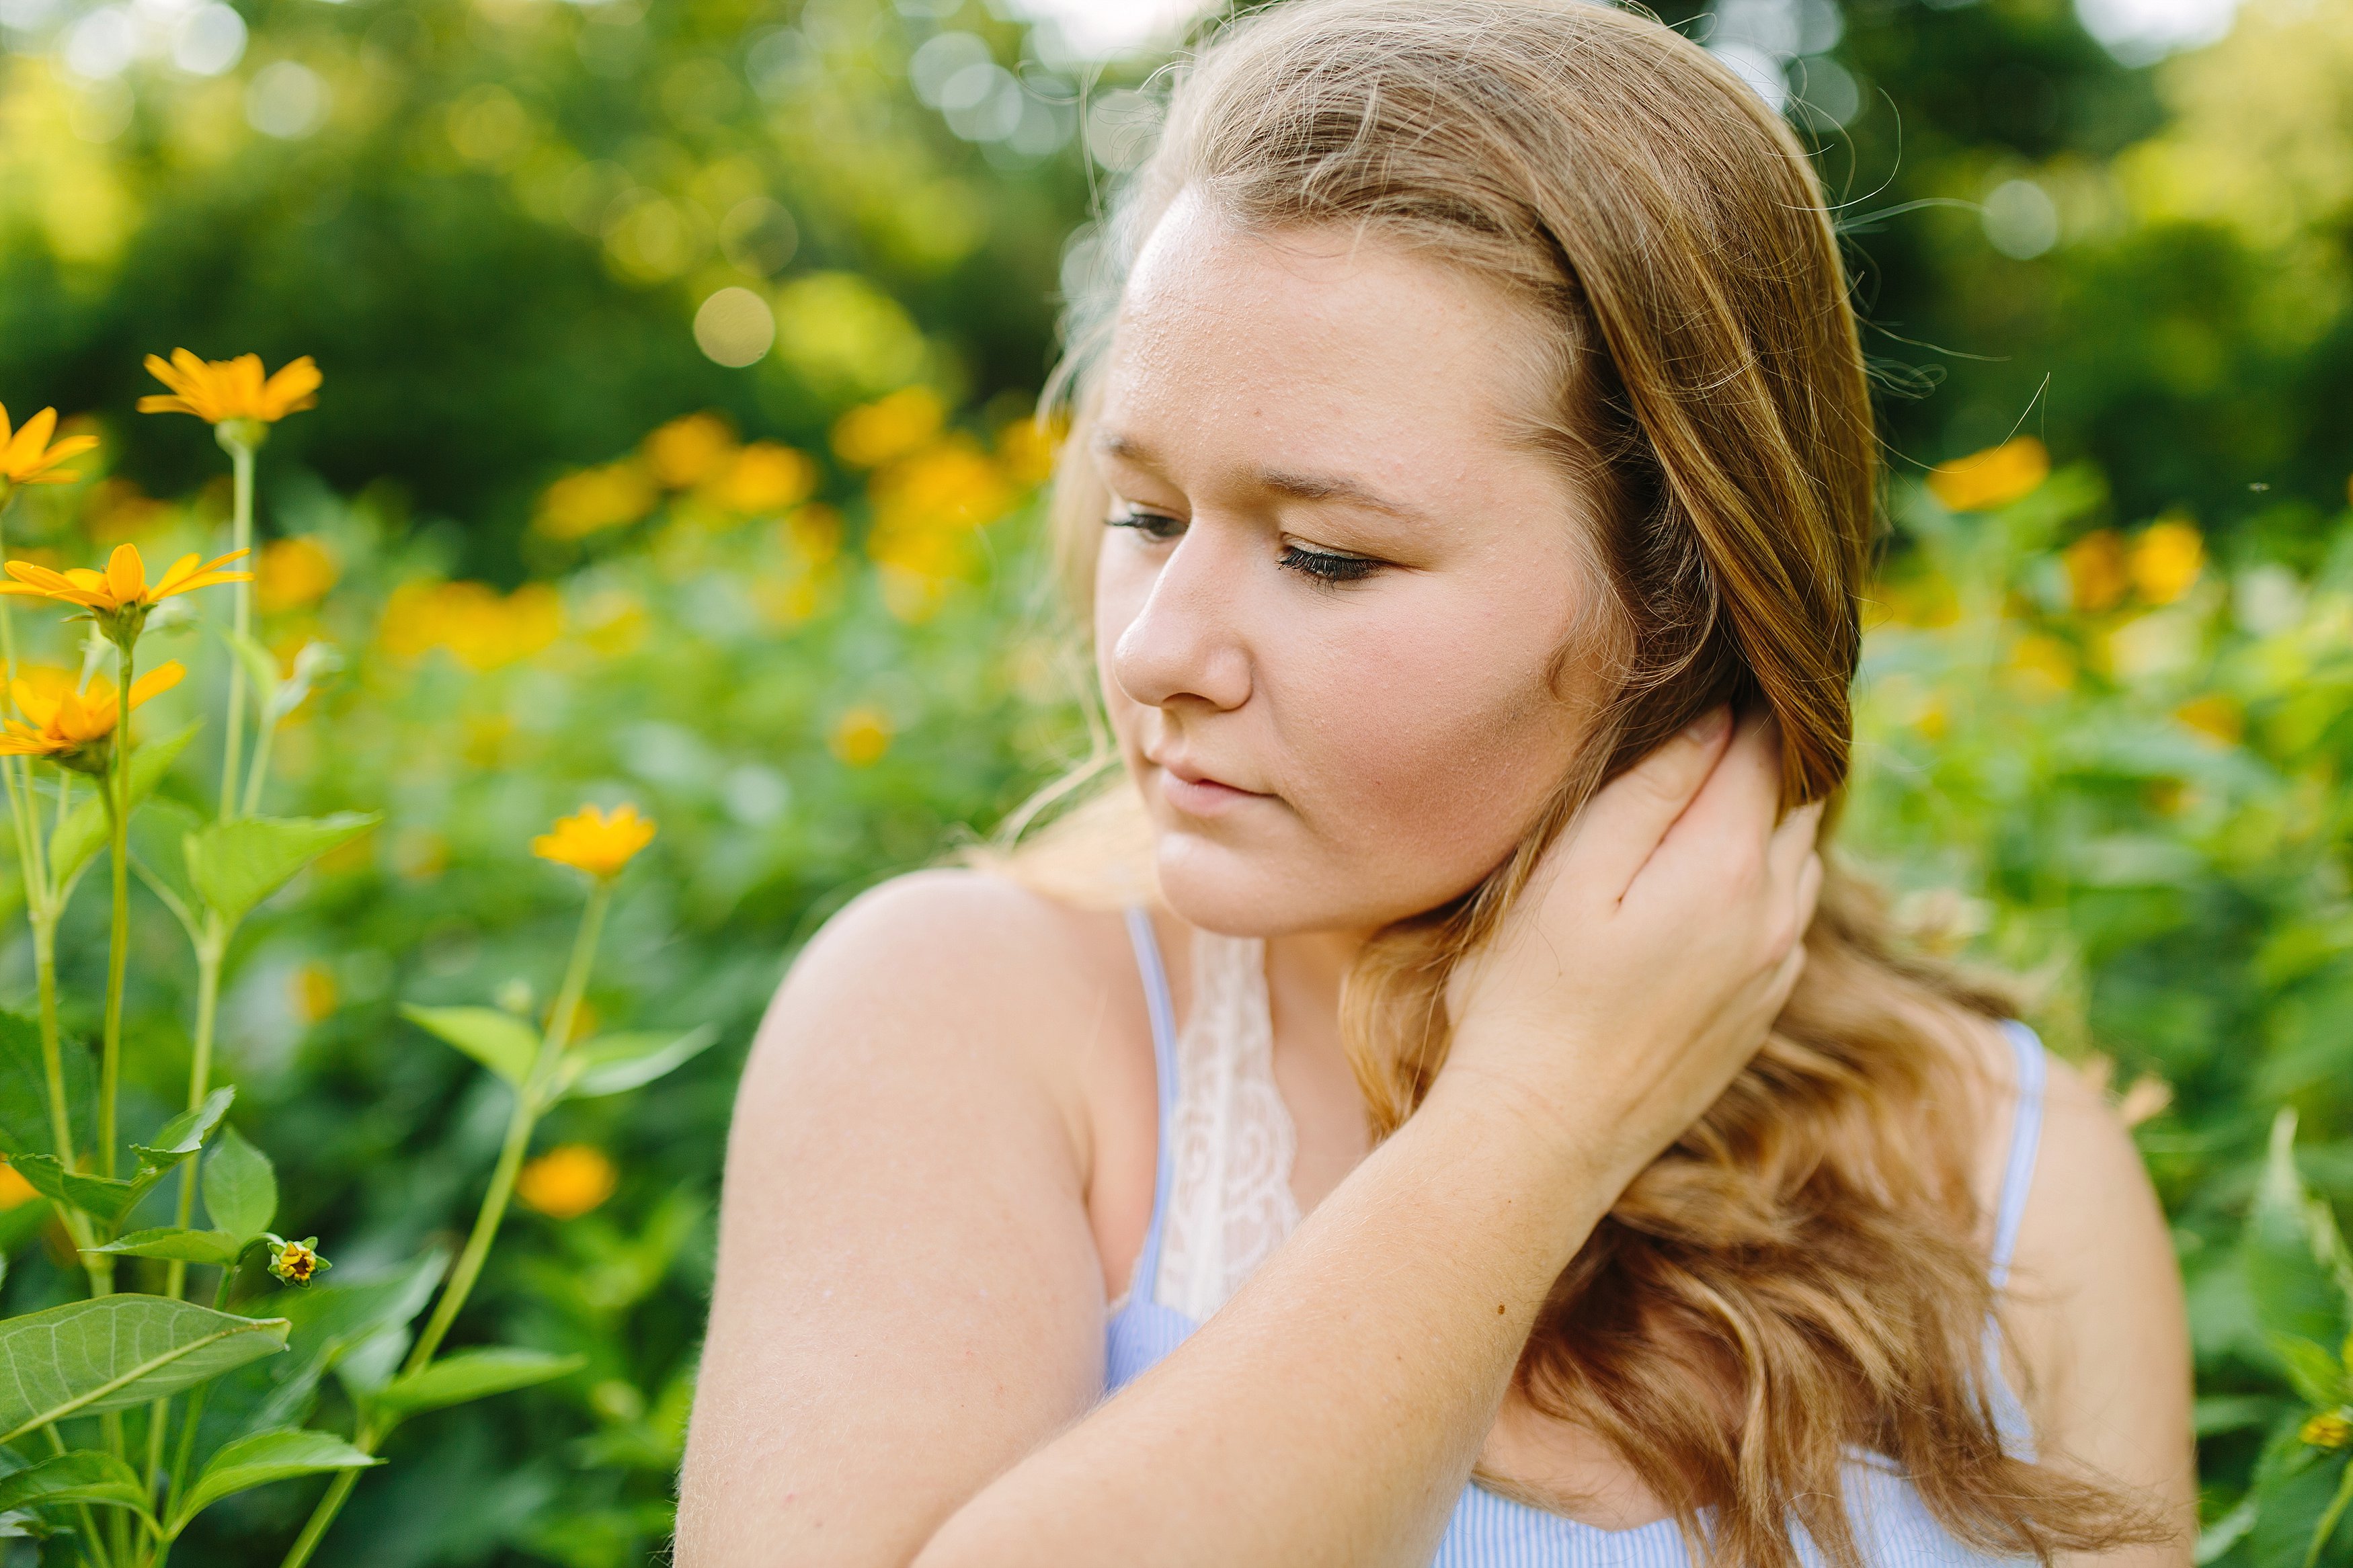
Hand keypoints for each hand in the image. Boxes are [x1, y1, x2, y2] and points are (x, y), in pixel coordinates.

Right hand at [1437, 705, 1824, 1194]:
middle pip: (1795, 801)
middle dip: (1764, 755)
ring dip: (1764, 819)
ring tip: (1713, 787)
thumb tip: (1717, 717)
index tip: (1726, 666)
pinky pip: (1783, 920)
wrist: (1542, 1139)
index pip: (1769, 748)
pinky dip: (1757, 882)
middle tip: (1720, 714)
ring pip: (1796, 861)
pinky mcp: (1757, 1014)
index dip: (1751, 700)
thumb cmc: (1529, 999)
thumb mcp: (1571, 876)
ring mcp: (1774, 971)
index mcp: (1729, 866)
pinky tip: (1705, 881)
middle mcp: (1776, 915)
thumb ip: (1649, 792)